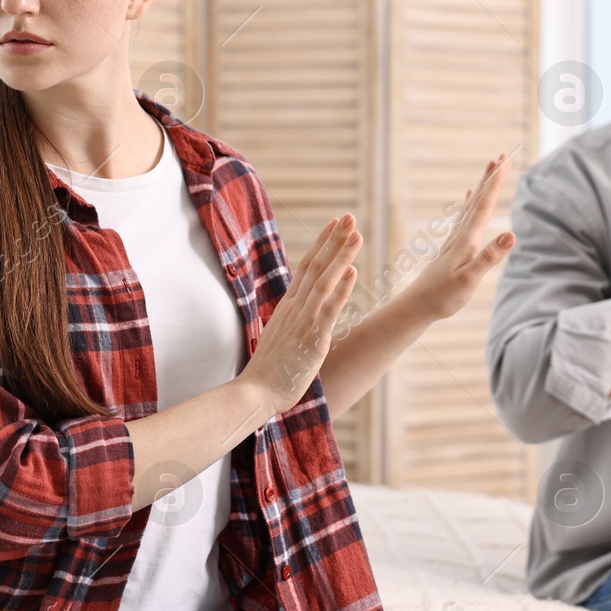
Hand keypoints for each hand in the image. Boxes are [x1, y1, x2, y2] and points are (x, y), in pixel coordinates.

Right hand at [238, 212, 361, 416]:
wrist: (254, 393)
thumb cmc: (268, 372)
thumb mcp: (280, 339)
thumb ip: (290, 324)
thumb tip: (300, 317)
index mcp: (287, 307)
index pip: (306, 268)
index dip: (321, 245)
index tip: (333, 226)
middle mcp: (294, 308)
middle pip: (316, 266)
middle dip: (333, 240)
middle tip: (348, 217)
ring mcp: (302, 321)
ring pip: (324, 281)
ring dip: (341, 257)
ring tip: (357, 235)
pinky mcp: (312, 338)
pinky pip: (328, 308)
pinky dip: (341, 289)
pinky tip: (352, 272)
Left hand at [401, 152, 518, 320]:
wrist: (416, 307)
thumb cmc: (442, 297)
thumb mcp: (469, 280)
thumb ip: (489, 257)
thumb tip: (511, 234)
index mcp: (466, 240)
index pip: (485, 205)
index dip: (496, 182)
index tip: (506, 160)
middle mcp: (460, 235)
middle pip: (479, 200)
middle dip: (492, 178)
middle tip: (503, 156)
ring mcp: (455, 240)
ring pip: (472, 206)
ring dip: (483, 186)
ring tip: (490, 169)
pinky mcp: (452, 247)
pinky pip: (464, 217)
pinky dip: (471, 203)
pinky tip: (470, 196)